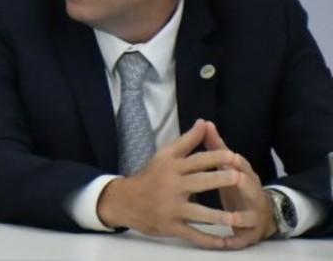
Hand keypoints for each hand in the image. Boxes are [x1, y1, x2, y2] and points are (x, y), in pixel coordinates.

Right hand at [97, 119, 249, 248]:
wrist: (125, 201)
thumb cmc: (151, 176)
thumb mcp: (165, 155)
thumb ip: (187, 141)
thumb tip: (204, 122)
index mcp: (172, 167)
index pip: (196, 160)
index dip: (215, 158)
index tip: (233, 156)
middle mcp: (171, 186)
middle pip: (199, 183)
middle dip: (219, 180)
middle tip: (240, 178)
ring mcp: (171, 208)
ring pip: (197, 213)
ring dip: (218, 217)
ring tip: (237, 218)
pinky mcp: (171, 226)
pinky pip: (192, 235)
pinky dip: (209, 241)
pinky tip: (225, 243)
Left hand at [202, 122, 276, 247]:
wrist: (260, 215)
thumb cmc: (237, 186)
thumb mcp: (227, 167)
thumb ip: (216, 147)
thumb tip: (205, 122)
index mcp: (244, 175)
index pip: (241, 165)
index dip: (234, 160)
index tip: (226, 155)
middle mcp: (252, 193)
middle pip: (249, 187)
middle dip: (243, 183)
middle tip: (233, 178)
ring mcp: (253, 213)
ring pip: (249, 215)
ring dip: (241, 216)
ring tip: (232, 217)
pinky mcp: (250, 232)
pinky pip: (244, 237)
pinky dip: (237, 238)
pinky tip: (228, 241)